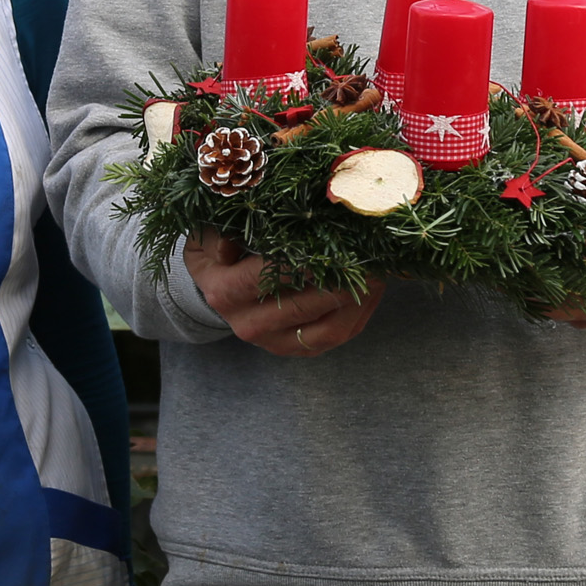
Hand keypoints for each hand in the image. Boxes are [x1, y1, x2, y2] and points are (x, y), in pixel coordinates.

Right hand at [186, 232, 385, 354]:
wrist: (220, 290)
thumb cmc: (220, 253)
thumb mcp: (207, 236)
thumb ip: (217, 235)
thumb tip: (228, 247)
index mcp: (224, 293)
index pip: (266, 276)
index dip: (300, 260)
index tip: (330, 242)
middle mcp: (249, 325)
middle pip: (304, 305)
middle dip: (340, 279)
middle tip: (367, 254)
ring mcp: (276, 343)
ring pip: (328, 328)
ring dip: (358, 300)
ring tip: (378, 271)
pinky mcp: (299, 349)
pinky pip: (337, 336)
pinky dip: (361, 313)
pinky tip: (373, 288)